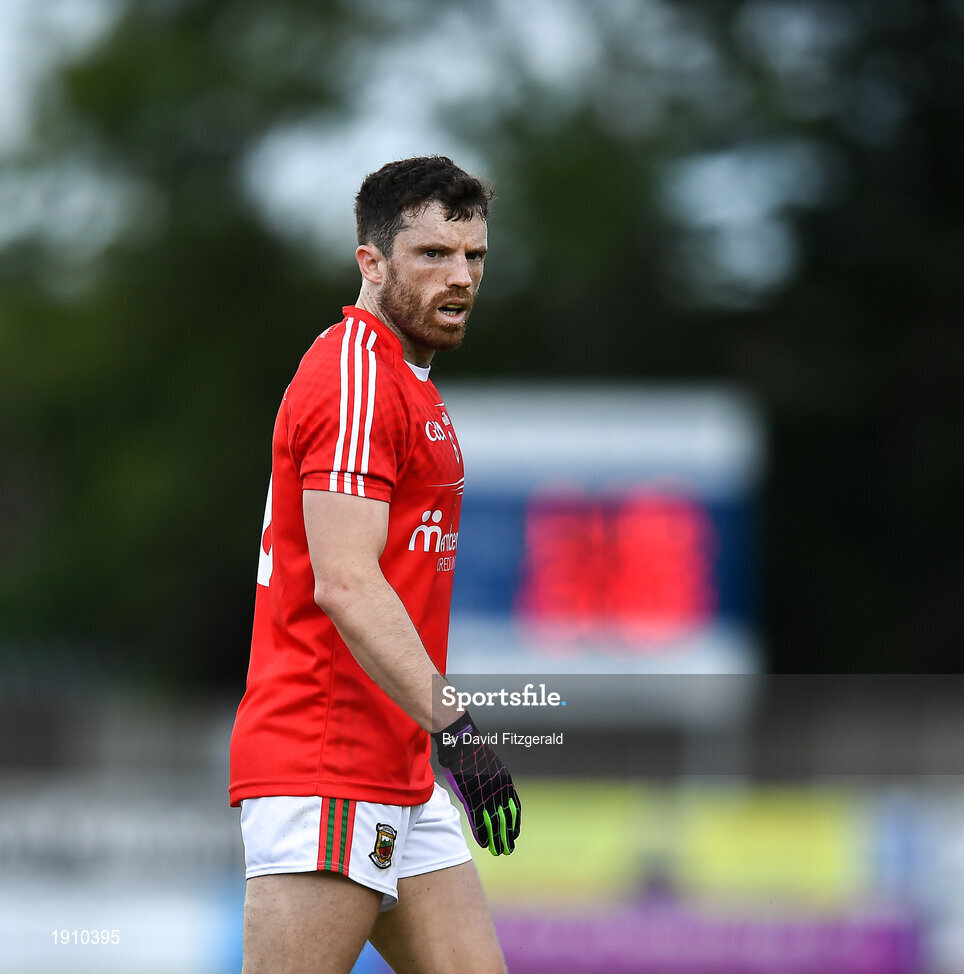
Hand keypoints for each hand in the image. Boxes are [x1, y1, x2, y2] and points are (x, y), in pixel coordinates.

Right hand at [432, 712, 520, 854]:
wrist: (461, 741)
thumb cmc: (473, 751)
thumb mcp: (490, 765)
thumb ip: (494, 780)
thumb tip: (495, 790)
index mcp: (505, 781)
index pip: (513, 807)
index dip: (514, 823)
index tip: (514, 835)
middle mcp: (499, 789)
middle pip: (506, 818)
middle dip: (507, 835)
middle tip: (508, 849)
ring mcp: (485, 792)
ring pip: (493, 822)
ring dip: (496, 838)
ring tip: (498, 851)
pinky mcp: (471, 795)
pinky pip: (478, 819)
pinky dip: (482, 832)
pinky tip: (484, 843)